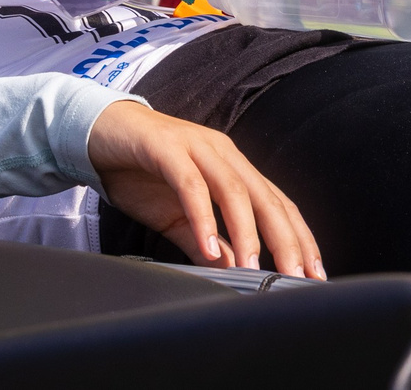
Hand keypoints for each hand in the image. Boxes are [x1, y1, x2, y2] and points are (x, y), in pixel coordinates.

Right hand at [86, 99, 321, 278]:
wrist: (96, 132)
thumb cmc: (139, 171)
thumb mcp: (176, 215)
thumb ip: (202, 240)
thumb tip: (230, 268)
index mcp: (231, 167)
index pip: (277, 204)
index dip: (299, 238)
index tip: (313, 274)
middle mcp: (222, 153)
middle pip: (265, 198)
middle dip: (286, 240)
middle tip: (296, 277)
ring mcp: (197, 147)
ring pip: (234, 190)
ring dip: (247, 232)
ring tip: (253, 266)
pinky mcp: (166, 149)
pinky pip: (190, 185)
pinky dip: (202, 216)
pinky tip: (207, 246)